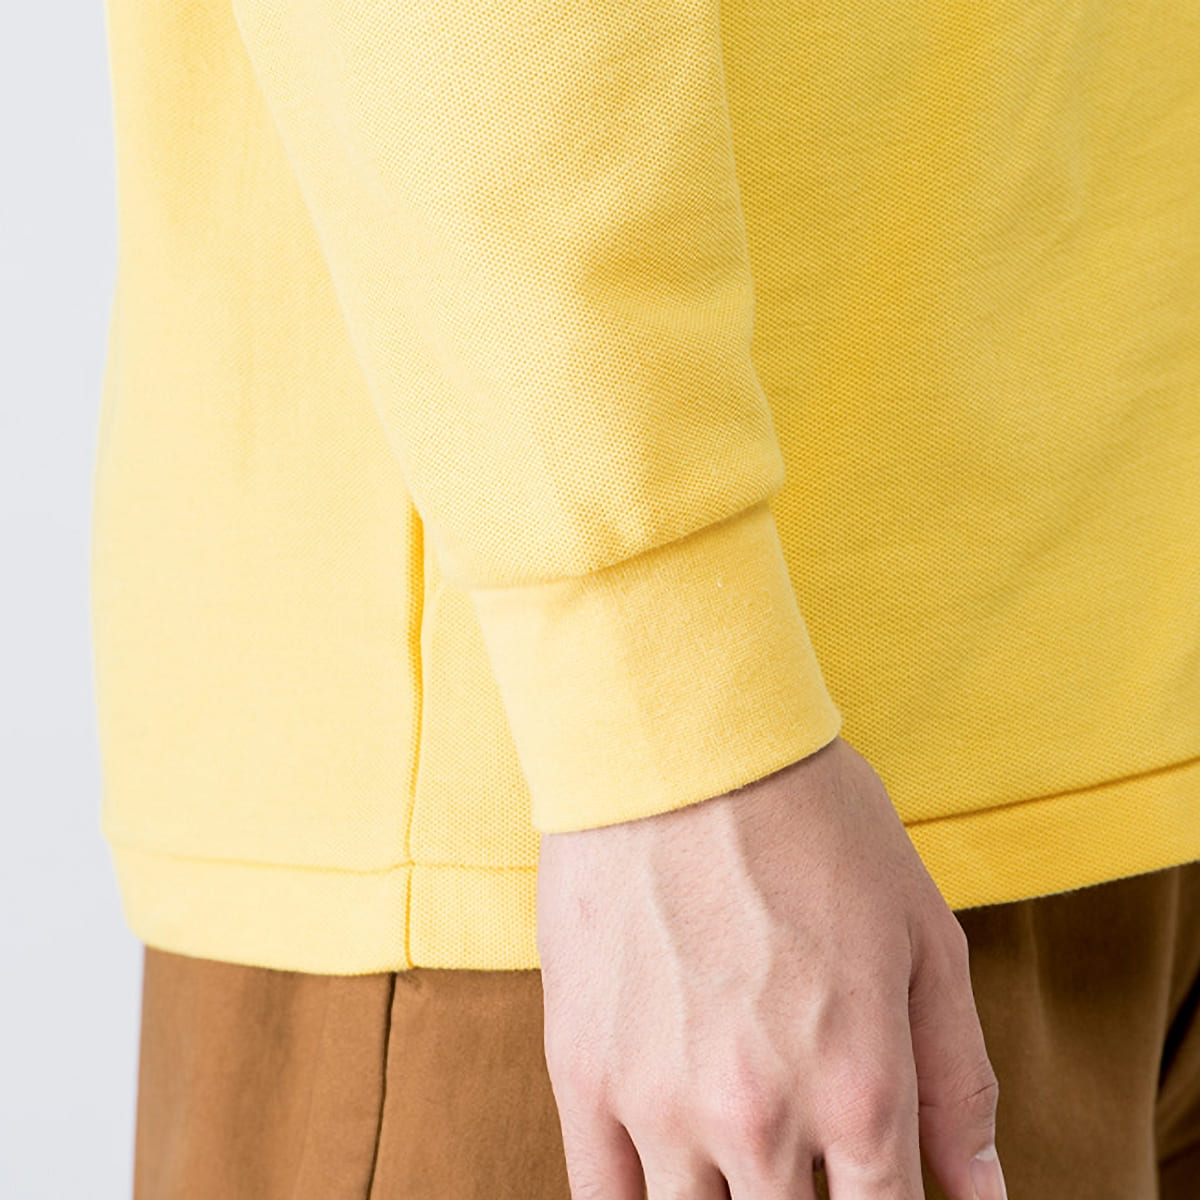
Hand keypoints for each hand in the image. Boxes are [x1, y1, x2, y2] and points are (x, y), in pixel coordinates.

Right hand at [536, 735, 1006, 1198]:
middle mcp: (760, 1122)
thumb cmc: (812, 824)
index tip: (866, 1184)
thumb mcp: (922, 938)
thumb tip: (982, 1198)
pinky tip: (671, 1175)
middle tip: (806, 1155)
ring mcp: (658, 1104)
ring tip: (739, 1146)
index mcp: (860, 1092)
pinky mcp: (582, 1074)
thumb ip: (957, 1083)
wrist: (679, 744)